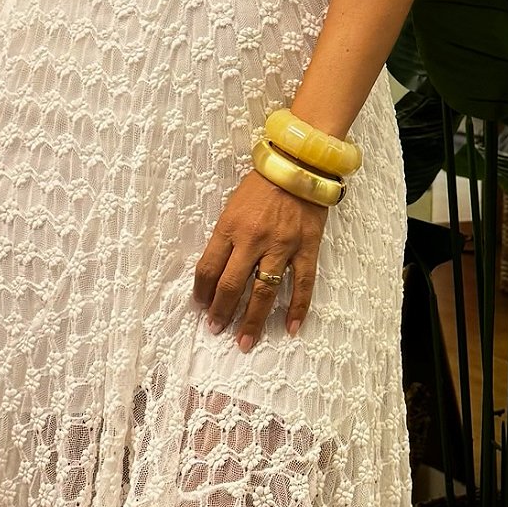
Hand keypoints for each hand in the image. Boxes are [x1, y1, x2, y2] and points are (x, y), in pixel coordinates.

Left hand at [193, 168, 328, 348]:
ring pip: (264, 293)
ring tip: (244, 342)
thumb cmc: (262, 184)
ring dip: (252, 321)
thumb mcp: (233, 206)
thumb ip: (226, 237)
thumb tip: (218, 270)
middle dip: (221, 312)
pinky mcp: (306, 248)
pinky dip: (297, 309)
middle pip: (231, 286)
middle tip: (215, 329)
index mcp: (229, 227)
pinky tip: (292, 329)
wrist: (299, 165)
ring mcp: (281, 247)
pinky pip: (302, 285)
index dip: (202, 291)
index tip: (201, 305)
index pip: (208, 268)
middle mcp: (253, 240)